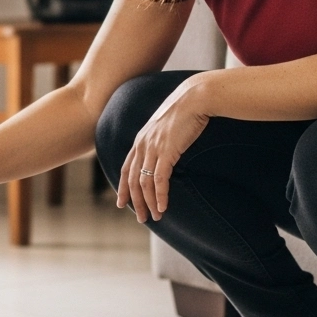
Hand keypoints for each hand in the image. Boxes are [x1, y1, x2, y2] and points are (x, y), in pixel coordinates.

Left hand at [117, 74, 210, 222]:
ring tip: (155, 216)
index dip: (123, 188)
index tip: (121, 203)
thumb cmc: (184, 112)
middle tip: (141, 218)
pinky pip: (160, 179)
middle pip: (132, 180)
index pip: (125, 169)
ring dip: (149, 202)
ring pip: (145, 183)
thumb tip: (163, 152)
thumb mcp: (166, 127)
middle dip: (135, 202)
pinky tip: (163, 207)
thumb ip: (160, 140)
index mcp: (140, 140)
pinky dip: (160, 195)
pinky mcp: (167, 151)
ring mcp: (153, 148)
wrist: (194, 98)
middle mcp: (142, 145)